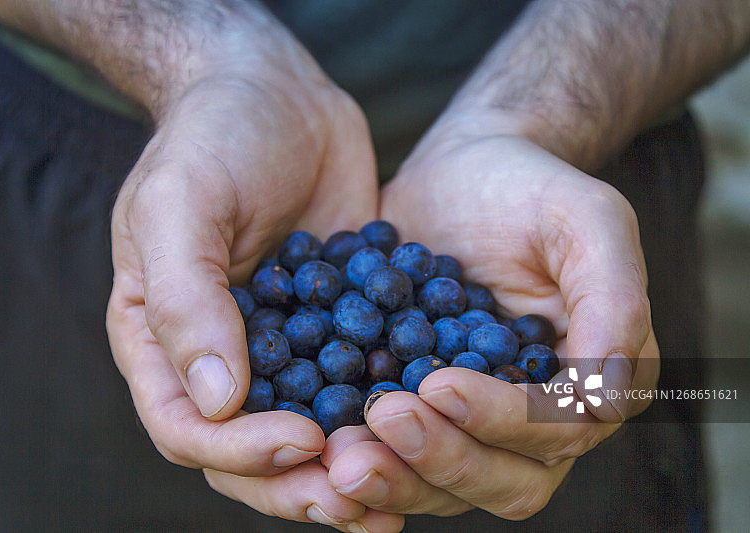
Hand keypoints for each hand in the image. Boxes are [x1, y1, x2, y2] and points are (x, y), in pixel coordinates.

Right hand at [105, 15, 402, 530]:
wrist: (277, 92)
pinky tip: (434, 426)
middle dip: (302, 483)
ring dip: (353, 464)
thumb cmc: (212, 137)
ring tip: (404, 483)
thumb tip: (216, 401)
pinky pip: (360, 382)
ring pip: (311, 431)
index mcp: (163, 342)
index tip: (303, 442)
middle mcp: (221, 358)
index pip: (190, 429)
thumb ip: (185, 300)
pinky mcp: (339, 327)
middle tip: (361, 498)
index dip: (241, 452)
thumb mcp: (180, 204)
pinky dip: (391, 412)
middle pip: (251, 454)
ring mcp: (283, 348)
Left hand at [327, 133, 658, 519]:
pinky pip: (397, 455)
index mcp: (590, 384)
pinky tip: (321, 446)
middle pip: (505, 479)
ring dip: (397, 475)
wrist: (460, 176)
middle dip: (442, 460)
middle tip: (381, 422)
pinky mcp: (421, 413)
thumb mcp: (586, 219)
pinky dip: (365, 457)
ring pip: (447, 483)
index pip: (556, 430)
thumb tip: (607, 396)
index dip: (502, 420)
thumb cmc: (530, 189)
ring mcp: (475, 424)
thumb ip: (614, 298)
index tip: (439, 384)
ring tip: (341, 454)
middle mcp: (538, 421)